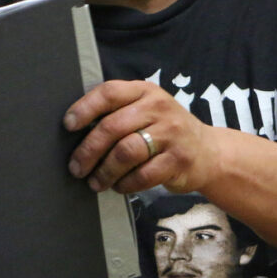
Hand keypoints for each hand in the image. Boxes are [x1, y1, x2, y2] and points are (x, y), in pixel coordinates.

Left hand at [64, 80, 216, 194]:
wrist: (208, 151)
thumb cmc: (164, 131)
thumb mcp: (146, 110)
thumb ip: (117, 113)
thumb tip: (75, 132)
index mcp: (144, 91)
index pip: (109, 92)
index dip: (84, 108)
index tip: (68, 125)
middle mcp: (159, 108)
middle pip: (113, 127)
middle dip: (88, 150)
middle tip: (76, 167)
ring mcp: (172, 133)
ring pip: (126, 152)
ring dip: (105, 171)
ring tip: (95, 182)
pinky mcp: (179, 159)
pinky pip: (143, 174)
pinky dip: (125, 184)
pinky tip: (119, 186)